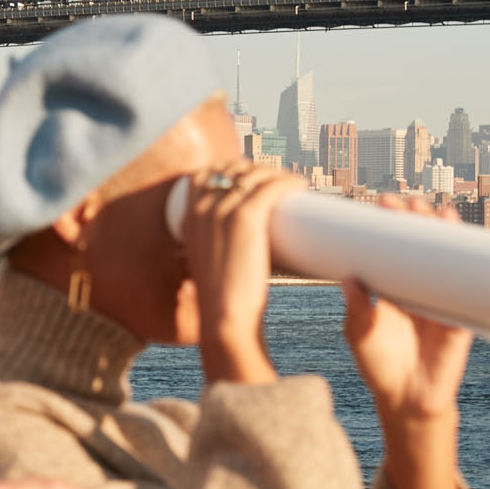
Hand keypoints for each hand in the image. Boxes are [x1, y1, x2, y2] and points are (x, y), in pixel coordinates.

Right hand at [178, 165, 303, 385]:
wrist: (224, 319)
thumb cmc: (223, 303)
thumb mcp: (208, 270)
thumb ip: (214, 258)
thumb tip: (234, 259)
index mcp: (189, 220)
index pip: (204, 175)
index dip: (228, 169)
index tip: (250, 177)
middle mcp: (203, 210)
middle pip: (232, 169)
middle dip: (256, 168)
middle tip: (278, 183)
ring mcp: (223, 211)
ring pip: (254, 175)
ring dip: (276, 173)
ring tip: (293, 186)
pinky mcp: (246, 219)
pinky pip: (271, 187)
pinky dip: (288, 181)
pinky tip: (300, 185)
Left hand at [342, 196, 472, 488]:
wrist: (406, 399)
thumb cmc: (379, 366)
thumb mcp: (360, 334)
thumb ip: (356, 310)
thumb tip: (348, 279)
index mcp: (396, 287)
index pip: (397, 247)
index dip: (394, 224)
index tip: (384, 203)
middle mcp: (423, 288)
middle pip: (426, 246)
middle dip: (421, 221)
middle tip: (411, 203)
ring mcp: (446, 300)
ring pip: (452, 259)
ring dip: (450, 234)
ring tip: (441, 212)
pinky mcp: (465, 317)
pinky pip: (479, 288)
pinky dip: (482, 267)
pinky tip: (482, 246)